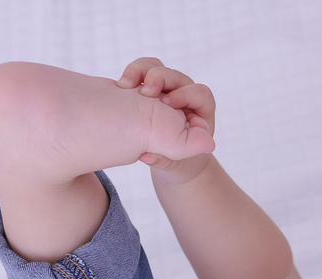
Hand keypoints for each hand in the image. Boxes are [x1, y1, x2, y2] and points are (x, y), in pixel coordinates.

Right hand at [116, 58, 216, 180]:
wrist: (167, 161)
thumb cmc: (179, 165)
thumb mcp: (176, 166)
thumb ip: (164, 161)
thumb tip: (148, 156)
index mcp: (200, 113)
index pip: (200, 94)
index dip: (186, 94)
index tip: (168, 103)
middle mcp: (184, 97)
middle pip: (176, 76)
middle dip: (161, 78)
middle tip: (146, 91)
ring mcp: (165, 90)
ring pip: (156, 68)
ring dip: (141, 71)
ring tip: (125, 85)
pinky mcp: (147, 89)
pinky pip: (140, 71)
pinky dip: (131, 74)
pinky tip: (120, 85)